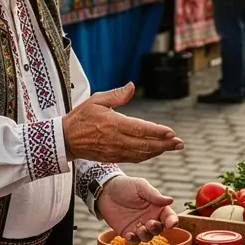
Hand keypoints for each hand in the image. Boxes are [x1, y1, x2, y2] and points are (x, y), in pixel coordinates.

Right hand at [62, 82, 184, 162]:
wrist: (65, 139)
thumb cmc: (80, 117)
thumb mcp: (96, 100)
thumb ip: (116, 95)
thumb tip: (131, 86)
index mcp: (113, 124)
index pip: (140, 129)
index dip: (157, 132)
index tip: (171, 133)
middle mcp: (116, 140)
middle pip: (145, 145)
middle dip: (165, 145)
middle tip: (180, 144)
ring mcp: (115, 151)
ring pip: (141, 154)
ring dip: (159, 152)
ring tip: (172, 148)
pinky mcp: (112, 158)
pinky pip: (134, 158)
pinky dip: (147, 156)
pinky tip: (156, 152)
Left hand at [97, 176, 177, 243]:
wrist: (105, 191)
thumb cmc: (125, 185)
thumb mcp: (140, 186)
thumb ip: (154, 195)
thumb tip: (170, 200)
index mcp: (157, 207)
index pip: (168, 216)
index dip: (172, 221)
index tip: (170, 224)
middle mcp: (150, 218)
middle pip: (159, 229)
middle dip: (157, 228)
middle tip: (150, 223)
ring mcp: (139, 226)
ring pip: (148, 237)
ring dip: (146, 236)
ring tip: (141, 229)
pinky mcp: (127, 232)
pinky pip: (133, 241)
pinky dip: (133, 240)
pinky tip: (130, 235)